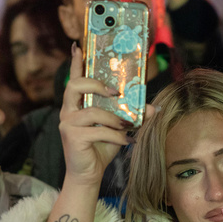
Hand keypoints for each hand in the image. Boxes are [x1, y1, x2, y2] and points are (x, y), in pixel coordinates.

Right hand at [58, 44, 139, 186]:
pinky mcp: (71, 136)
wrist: (88, 175)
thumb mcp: (120, 129)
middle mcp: (67, 111)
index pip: (74, 78)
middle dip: (95, 84)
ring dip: (114, 119)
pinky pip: (98, 131)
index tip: (78, 47)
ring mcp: (67, 123)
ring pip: (93, 112)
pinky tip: (126, 141)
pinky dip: (116, 136)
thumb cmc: (101, 148)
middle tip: (114, 92)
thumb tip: (155, 108)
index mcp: (76, 105)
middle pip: (75, 86)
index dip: (75, 62)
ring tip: (127, 127)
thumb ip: (134, 116)